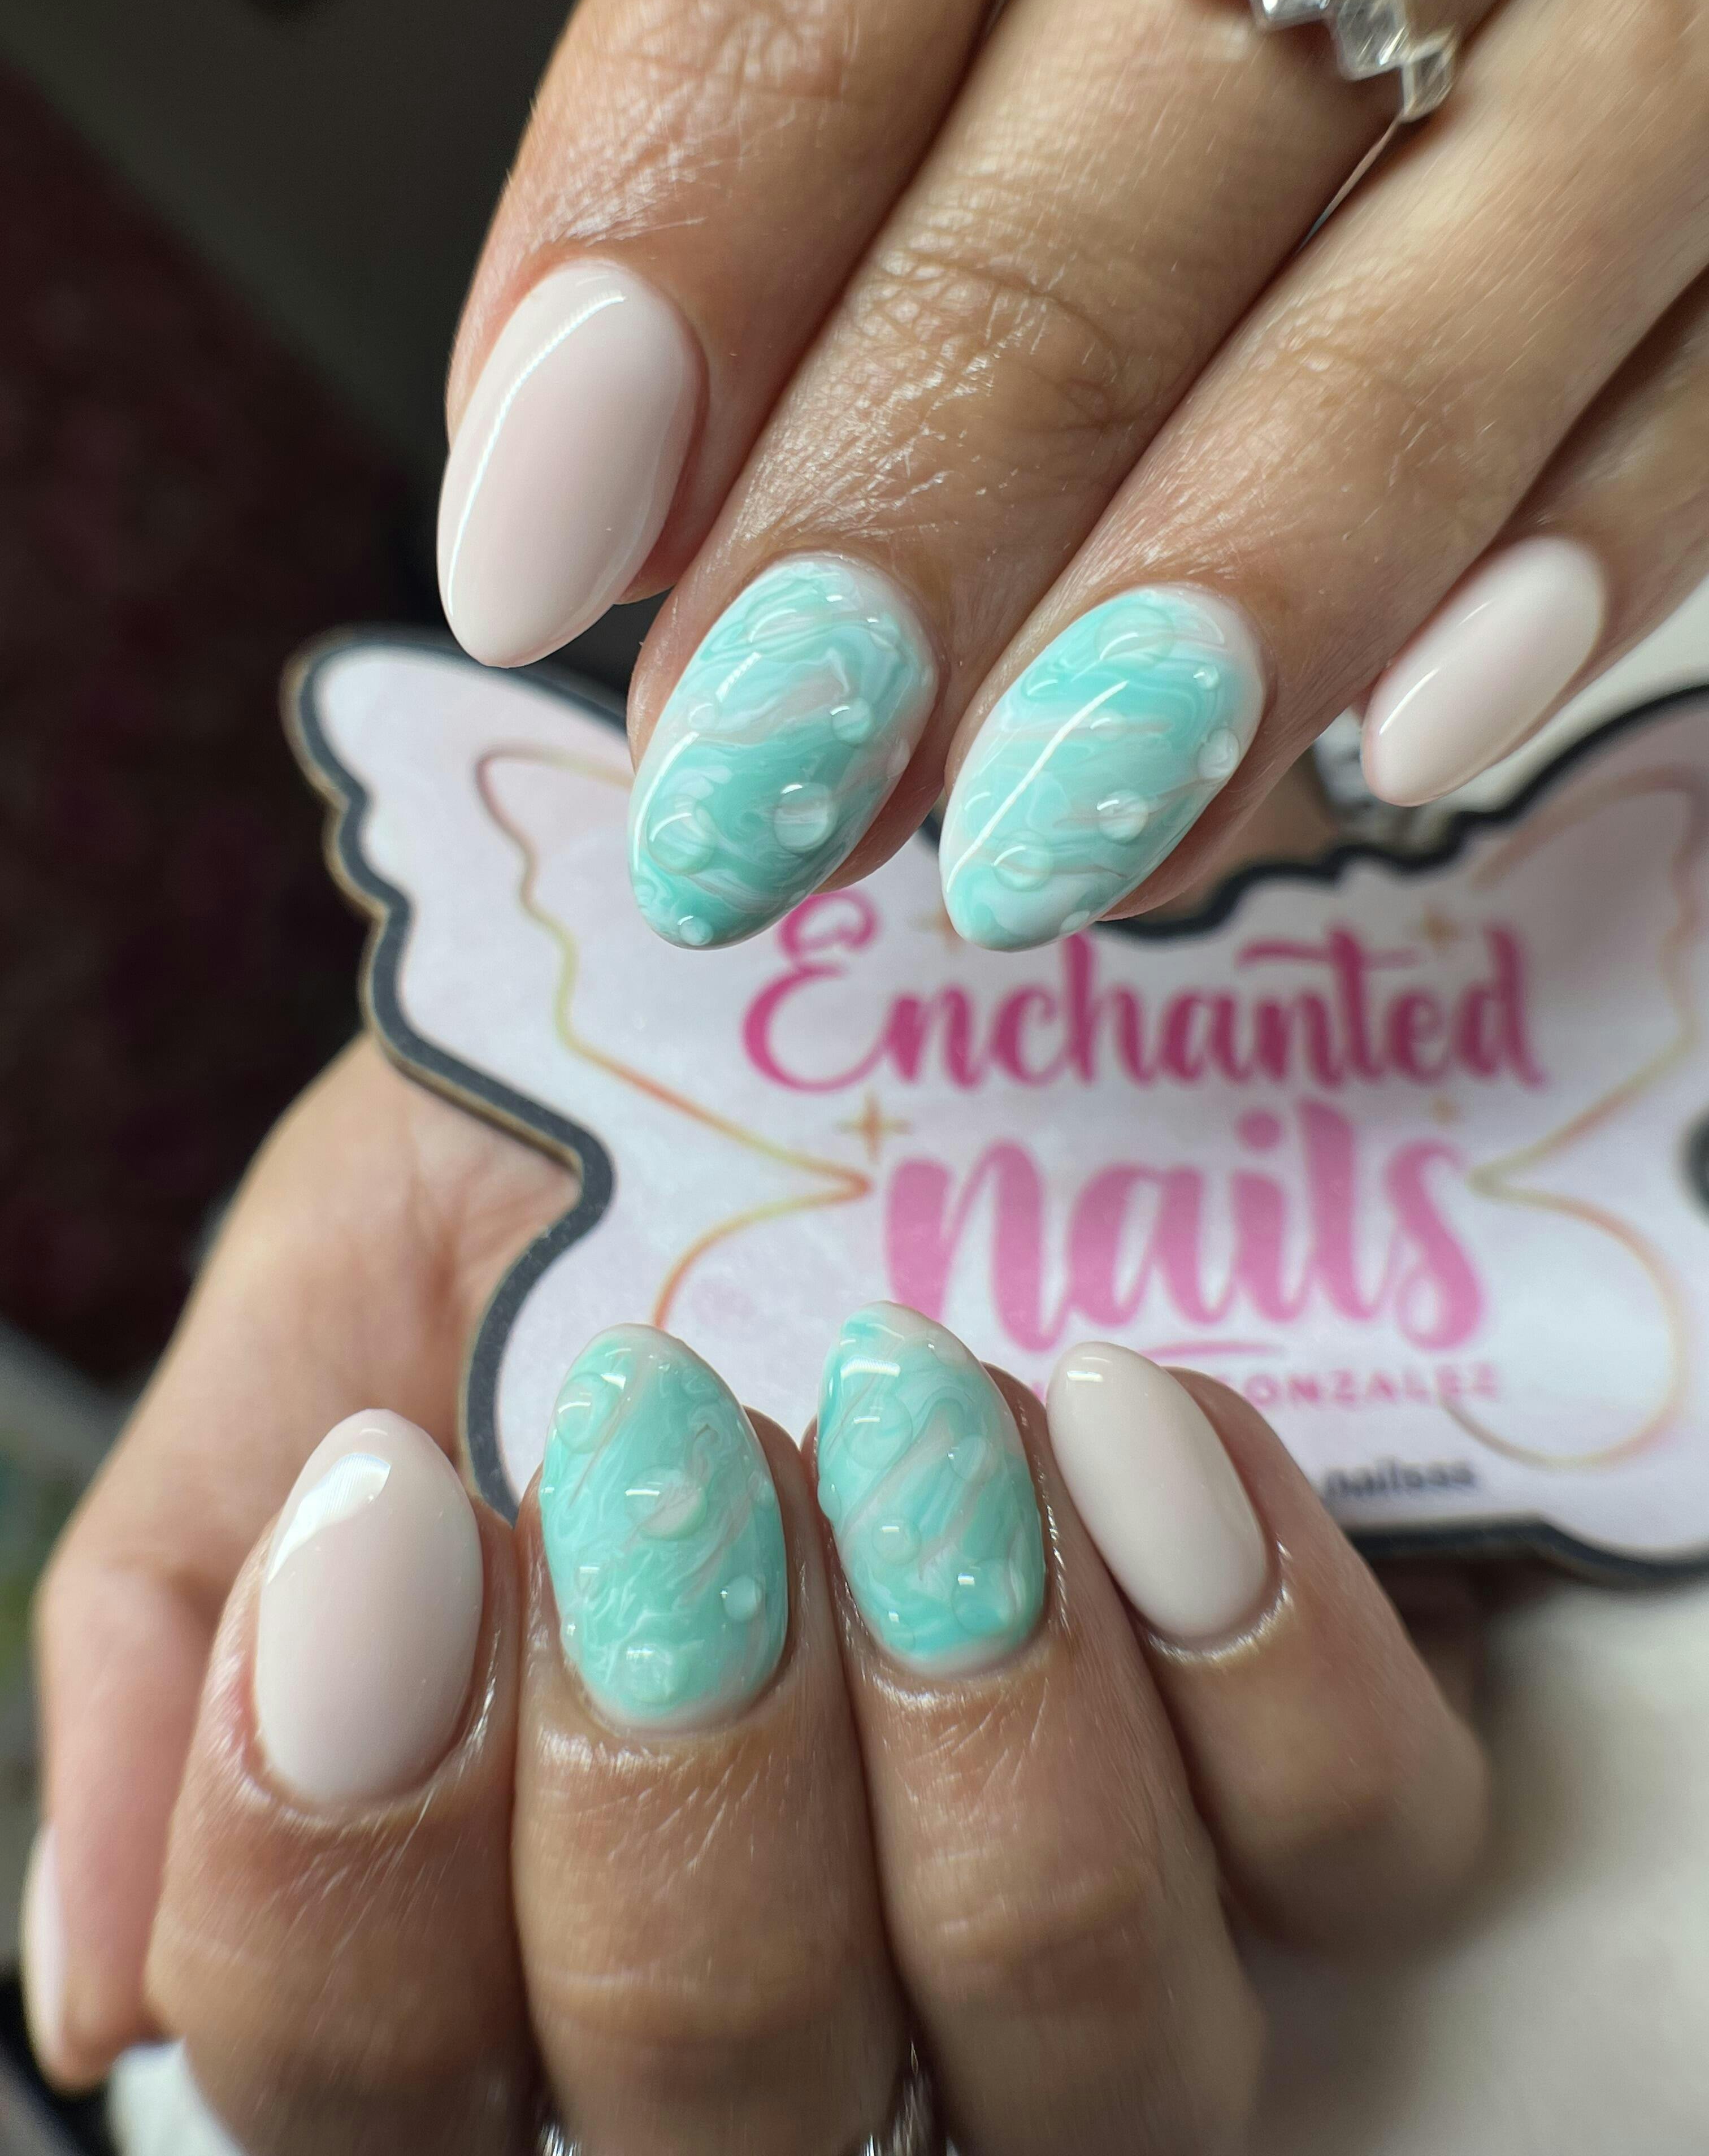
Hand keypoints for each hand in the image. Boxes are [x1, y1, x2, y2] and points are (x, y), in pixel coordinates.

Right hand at [28, 1043, 1485, 2152]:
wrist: (785, 1026)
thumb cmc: (536, 1196)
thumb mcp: (315, 1340)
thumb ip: (173, 1634)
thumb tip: (104, 1988)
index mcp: (499, 1947)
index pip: (367, 2096)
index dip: (347, 1859)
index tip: (398, 1509)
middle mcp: (805, 2020)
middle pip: (736, 2109)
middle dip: (684, 1759)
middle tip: (665, 1432)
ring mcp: (1087, 1931)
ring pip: (1090, 2054)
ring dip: (979, 1719)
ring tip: (913, 1416)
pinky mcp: (1315, 1791)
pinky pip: (1356, 1848)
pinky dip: (1252, 1651)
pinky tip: (1128, 1418)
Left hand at [434, 0, 1708, 952]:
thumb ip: (820, 114)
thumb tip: (629, 483)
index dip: (674, 250)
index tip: (535, 552)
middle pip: (1142, 136)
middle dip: (922, 492)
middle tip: (750, 785)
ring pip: (1457, 276)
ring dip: (1223, 590)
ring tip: (1026, 845)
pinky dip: (1577, 556)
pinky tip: (1409, 739)